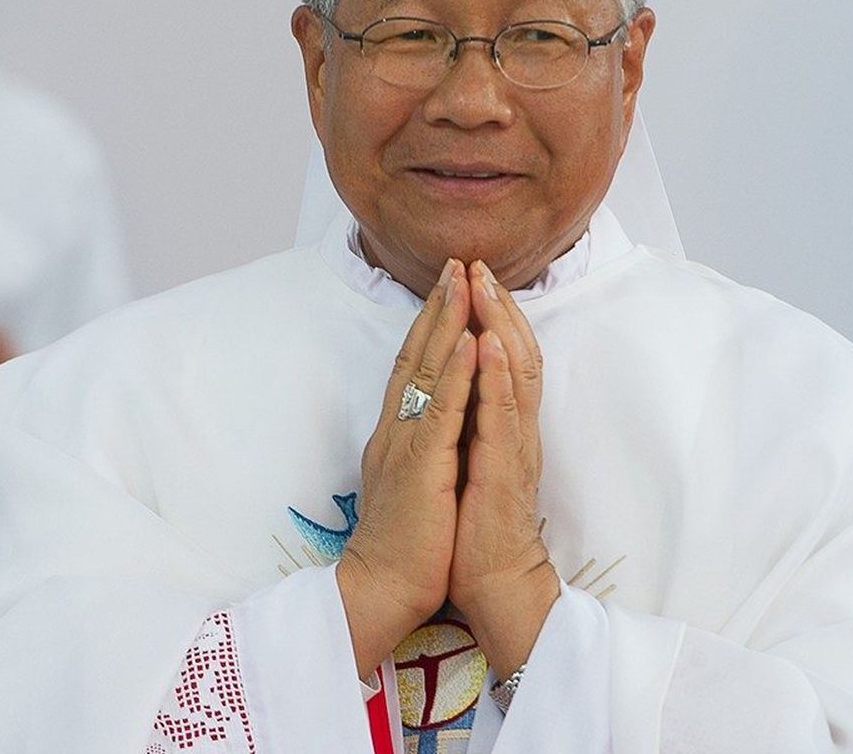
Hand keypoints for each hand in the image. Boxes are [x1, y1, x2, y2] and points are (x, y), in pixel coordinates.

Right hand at [337, 259, 476, 679]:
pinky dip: (459, 373)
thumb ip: (418, 447)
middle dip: (438, 307)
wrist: (380, 589)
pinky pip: (443, 411)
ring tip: (463, 281)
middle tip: (455, 262)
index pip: (414, 368)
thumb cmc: (404, 544)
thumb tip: (432, 423)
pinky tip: (472, 341)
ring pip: (429, 371)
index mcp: (397, 435)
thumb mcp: (413, 482)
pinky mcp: (421, 466)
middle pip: (417, 356)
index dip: (430, 326)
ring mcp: (406, 444)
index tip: (448, 288)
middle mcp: (396, 430)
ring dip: (447, 323)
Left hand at [449, 261, 559, 678]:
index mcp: (499, 426)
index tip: (470, 276)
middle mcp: (512, 429)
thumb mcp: (466, 462)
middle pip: (512, 353)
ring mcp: (512, 447)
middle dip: (493, 305)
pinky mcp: (505, 471)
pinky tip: (495, 345)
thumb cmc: (472, 529)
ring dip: (500, 325)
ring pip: (514, 374)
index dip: (487, 316)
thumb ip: (470, 424)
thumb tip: (456, 389)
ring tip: (487, 285)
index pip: (499, 358)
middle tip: (478, 262)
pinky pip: (504, 417)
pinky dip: (500, 377)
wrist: (490, 583)